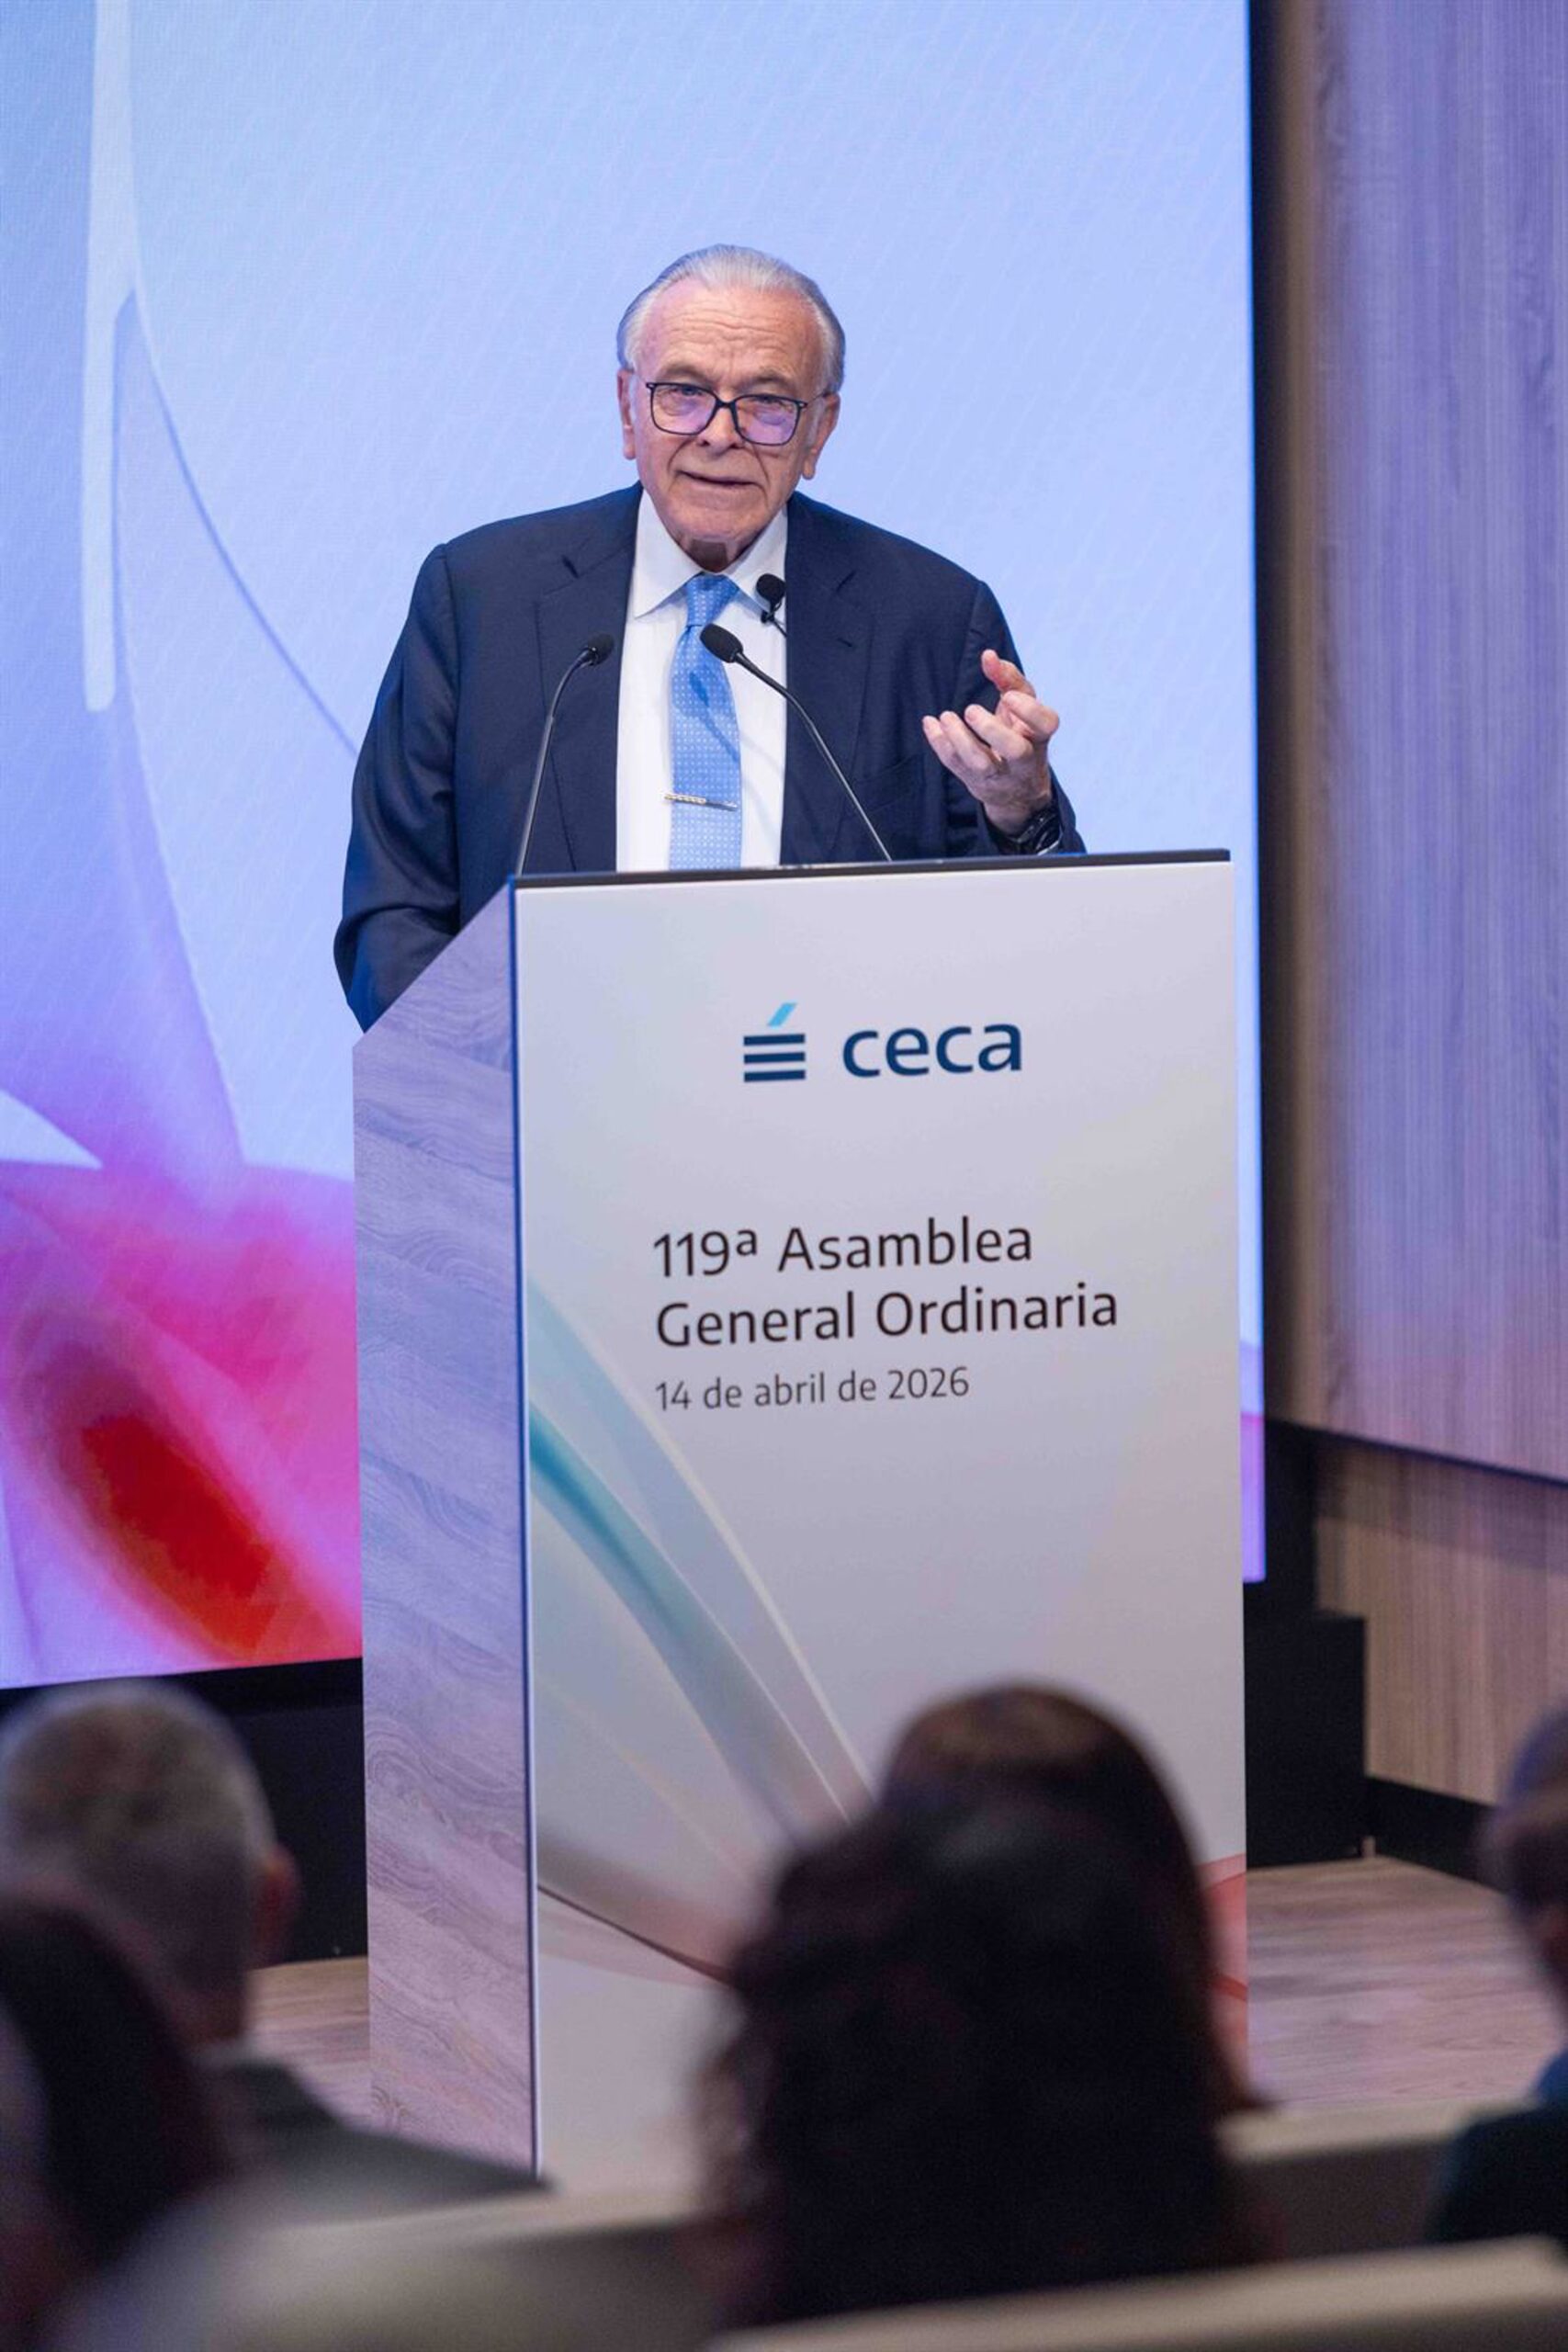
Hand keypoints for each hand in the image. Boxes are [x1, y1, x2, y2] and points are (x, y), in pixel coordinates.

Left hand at [922, 650, 1058, 835]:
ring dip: (960, 740)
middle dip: (992, 730)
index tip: (1008, 696)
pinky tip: (931, 723)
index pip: (1046, 723)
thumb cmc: (1019, 732)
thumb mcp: (1022, 706)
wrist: (1016, 788)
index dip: (1029, 710)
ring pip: (981, 763)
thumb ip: (1008, 678)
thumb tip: (988, 655)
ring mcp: (999, 774)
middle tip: (971, 710)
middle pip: (1014, 749)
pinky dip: (940, 744)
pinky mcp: (976, 782)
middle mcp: (1024, 759)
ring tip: (946, 716)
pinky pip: (956, 766)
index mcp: (1039, 735)